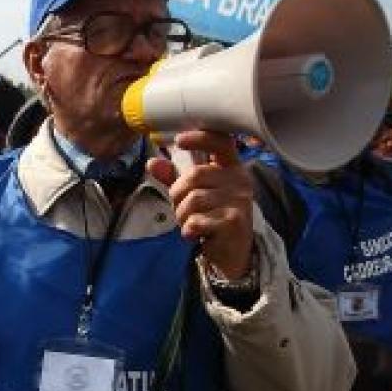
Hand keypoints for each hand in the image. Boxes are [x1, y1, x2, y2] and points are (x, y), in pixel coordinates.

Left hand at [149, 131, 254, 278]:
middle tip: (182, 209)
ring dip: (182, 215)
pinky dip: (188, 229)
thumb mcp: (191, 194)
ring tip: (190, 223)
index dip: (200, 138)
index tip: (179, 140)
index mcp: (230, 168)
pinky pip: (197, 220)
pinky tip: (195, 234)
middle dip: (177, 195)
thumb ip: (173, 177)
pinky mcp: (234, 221)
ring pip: (193, 200)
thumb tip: (152, 162)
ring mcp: (239, 200)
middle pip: (194, 176)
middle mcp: (239, 180)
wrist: (231, 252)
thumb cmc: (211, 218)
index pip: (220, 143)